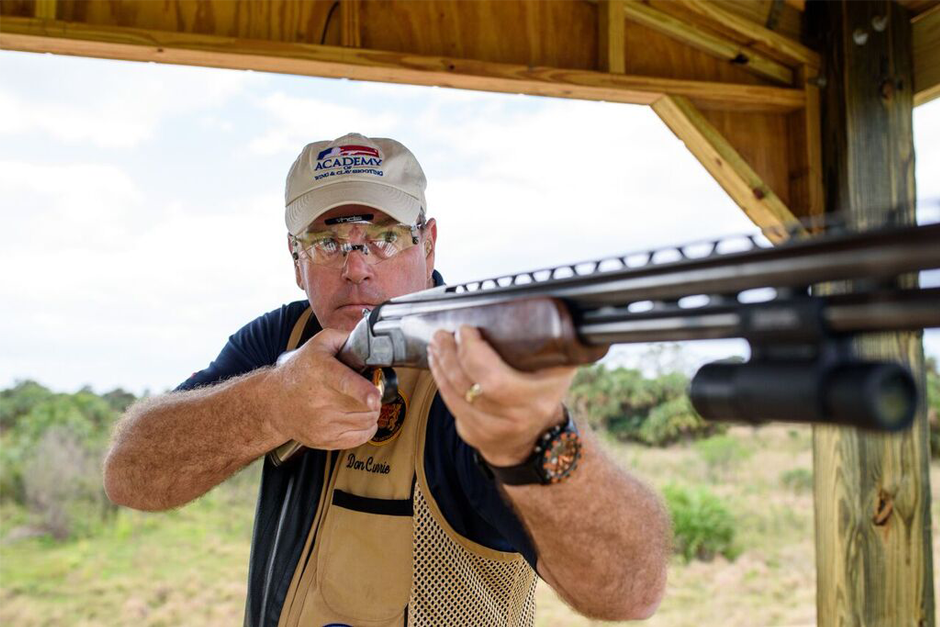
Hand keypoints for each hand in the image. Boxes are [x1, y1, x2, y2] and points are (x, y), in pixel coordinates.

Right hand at [265, 329, 381, 449]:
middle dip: (376, 397)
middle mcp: (321, 400)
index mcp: (322, 372)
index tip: (375, 397)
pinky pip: (362, 437)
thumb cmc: (300, 371)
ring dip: (372, 411)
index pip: (344, 382)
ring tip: (361, 402)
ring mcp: (323, 424)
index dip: (363, 391)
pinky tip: (358, 416)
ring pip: (367, 421)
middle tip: (369, 390)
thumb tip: (369, 340)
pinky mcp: (325, 440)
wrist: (273, 402)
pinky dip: (367, 427)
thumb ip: (346, 337)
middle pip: (365, 405)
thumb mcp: (319, 343)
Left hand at [427, 325, 575, 466]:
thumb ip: (554, 344)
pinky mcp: (472, 434)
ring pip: (455, 395)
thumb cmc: (544, 393)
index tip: (466, 330)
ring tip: (437, 344)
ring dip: (441, 366)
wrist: (535, 438)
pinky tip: (437, 363)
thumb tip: (542, 308)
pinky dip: (441, 381)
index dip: (472, 352)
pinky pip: (450, 405)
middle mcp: (511, 418)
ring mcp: (490, 430)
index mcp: (534, 400)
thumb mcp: (560, 370)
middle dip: (450, 356)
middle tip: (443, 334)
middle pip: (469, 385)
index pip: (494, 379)